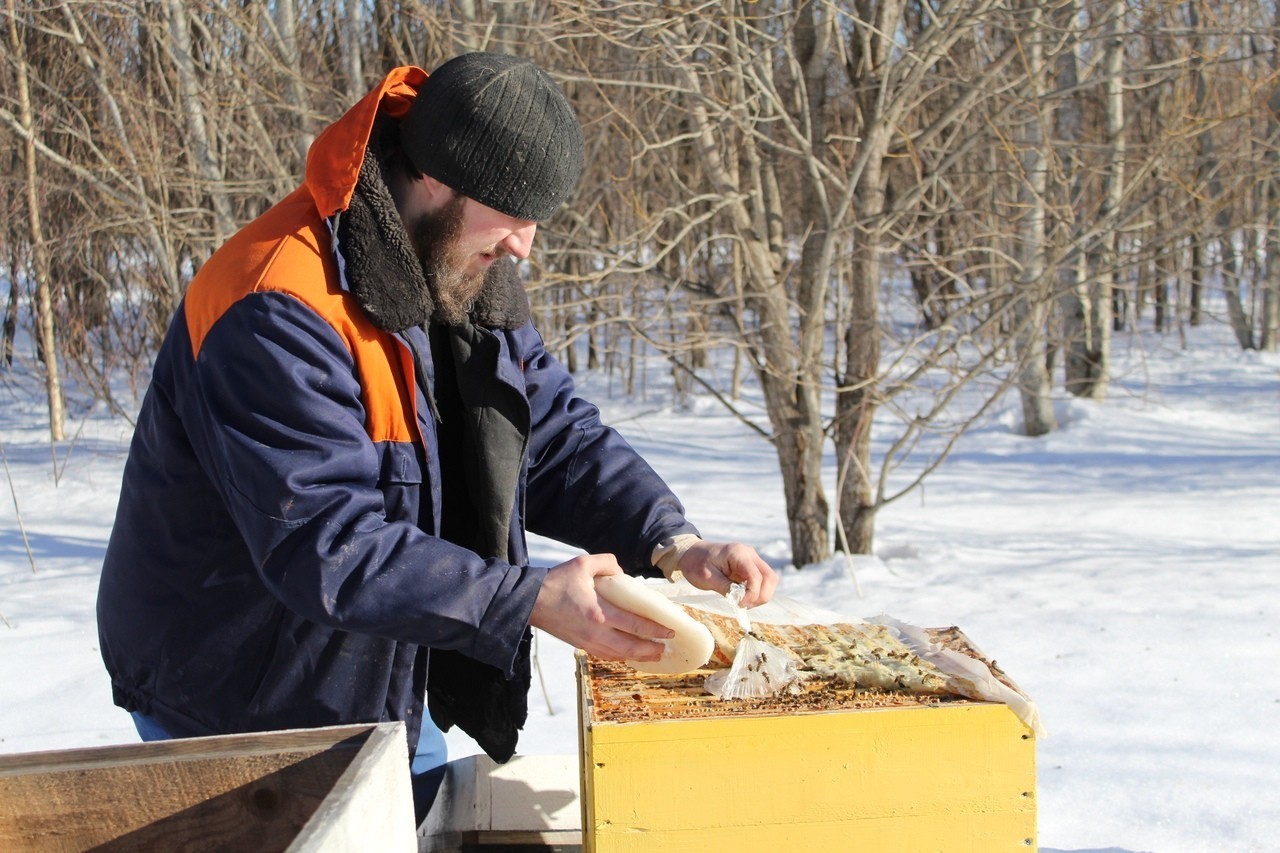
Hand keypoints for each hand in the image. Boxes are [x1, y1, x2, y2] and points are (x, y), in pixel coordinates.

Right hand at [529, 553, 674, 660]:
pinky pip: (606, 656)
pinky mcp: (581, 645)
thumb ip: (607, 563)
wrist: (530, 602)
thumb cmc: (557, 582)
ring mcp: (588, 642)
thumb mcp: (584, 564)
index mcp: (600, 612)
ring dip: (639, 657)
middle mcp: (596, 632)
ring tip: (654, 655)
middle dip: (652, 649)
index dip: (656, 629)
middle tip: (667, 647)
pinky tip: (629, 655)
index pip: (635, 625)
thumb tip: (622, 572)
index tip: (671, 630)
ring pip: (619, 655)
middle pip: (631, 646)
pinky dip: (621, 657)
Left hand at [674, 541, 778, 607]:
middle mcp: (749, 554)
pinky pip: (761, 581)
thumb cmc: (696, 563)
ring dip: (760, 595)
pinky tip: (742, 597)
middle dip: (761, 596)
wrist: (691, 553)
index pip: (756, 576)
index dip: (752, 594)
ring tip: (743, 602)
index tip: (740, 605)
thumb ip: (725, 588)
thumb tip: (741, 600)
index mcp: (738, 553)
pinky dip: (756, 592)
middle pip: (769, 577)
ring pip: (769, 580)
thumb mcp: (706, 577)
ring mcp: (751, 560)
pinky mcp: (749, 567)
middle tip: (744, 606)